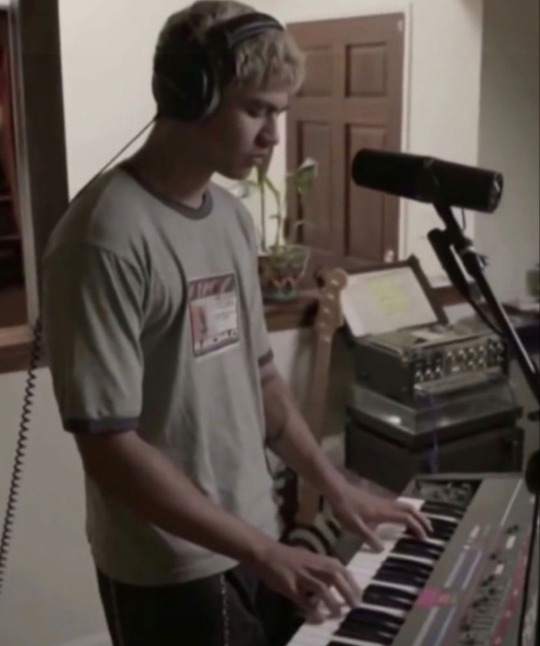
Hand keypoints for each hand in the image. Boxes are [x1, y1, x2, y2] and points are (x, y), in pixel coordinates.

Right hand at [247, 540, 361, 620]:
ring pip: (322, 589)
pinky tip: (318, 619)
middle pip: (336, 577)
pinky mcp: (290, 586)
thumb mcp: (311, 559)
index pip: (343, 570)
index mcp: (320, 559)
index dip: (353, 584)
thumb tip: (339, 585)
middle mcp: (313, 566)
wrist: (267, 553)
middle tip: (354, 607)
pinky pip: (304, 601)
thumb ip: (324, 570)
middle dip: (347, 593)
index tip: (360, 596)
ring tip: (337, 615)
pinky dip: (313, 611)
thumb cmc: (290, 557)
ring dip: (332, 603)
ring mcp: (301, 576)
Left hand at [327, 482, 431, 551]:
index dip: (417, 527)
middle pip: (409, 509)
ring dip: (415, 514)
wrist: (337, 490)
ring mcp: (382, 501)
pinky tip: (402, 518)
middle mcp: (386, 505)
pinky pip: (398, 505)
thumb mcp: (354, 526)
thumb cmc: (345, 508)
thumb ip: (368, 537)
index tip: (424, 538)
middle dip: (422, 519)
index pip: (406, 518)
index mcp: (383, 512)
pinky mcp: (378, 500)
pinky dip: (406, 511)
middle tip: (430, 530)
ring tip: (420, 524)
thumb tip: (382, 550)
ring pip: (404, 505)